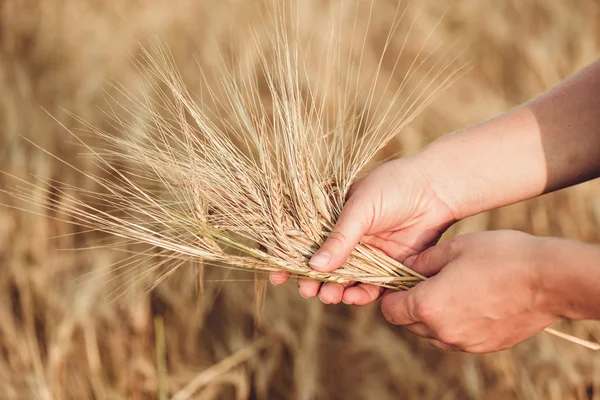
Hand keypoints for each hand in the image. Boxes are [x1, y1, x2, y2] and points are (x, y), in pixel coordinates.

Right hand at [269, 155, 457, 305]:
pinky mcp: (387, 267)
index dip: (288, 258)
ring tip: (330, 297)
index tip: (278, 275)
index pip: (302, 239)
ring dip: (333, 290)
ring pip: (343, 279)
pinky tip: (354, 297)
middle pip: (321, 265)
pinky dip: (360, 294)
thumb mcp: (361, 207)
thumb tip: (314, 267)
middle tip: (307, 291)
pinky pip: (370, 286)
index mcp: (332, 217)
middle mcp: (346, 237)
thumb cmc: (393, 187)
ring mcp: (366, 253)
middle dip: (311, 281)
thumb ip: (340, 238)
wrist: (436, 190)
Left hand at [380, 230, 558, 352]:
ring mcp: (465, 343)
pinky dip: (454, 324)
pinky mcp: (485, 347)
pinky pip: (456, 338)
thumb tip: (407, 267)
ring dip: (432, 317)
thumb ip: (423, 261)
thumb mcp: (454, 248)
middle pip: (409, 324)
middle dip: (410, 305)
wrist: (550, 280)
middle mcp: (442, 331)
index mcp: (428, 305)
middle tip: (425, 283)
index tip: (399, 282)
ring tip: (450, 291)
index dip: (391, 295)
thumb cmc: (500, 256)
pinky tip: (470, 302)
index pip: (391, 311)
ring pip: (432, 334)